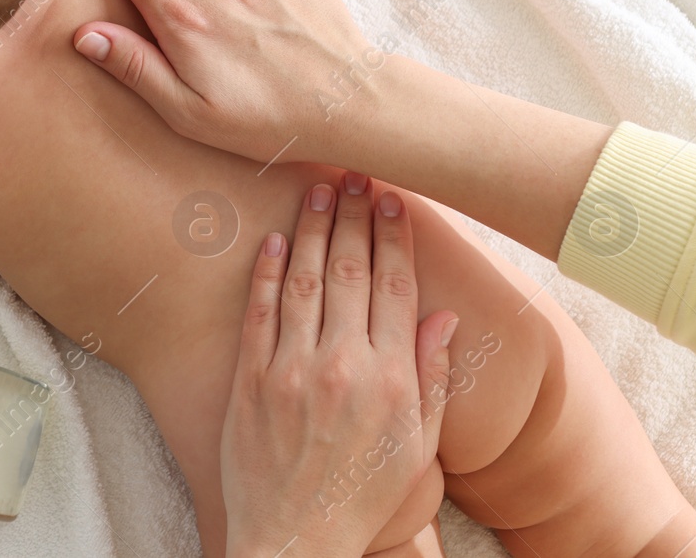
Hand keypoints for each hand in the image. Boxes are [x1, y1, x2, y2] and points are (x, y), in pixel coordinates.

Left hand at [222, 177, 455, 556]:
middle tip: (356, 174)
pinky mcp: (250, 381)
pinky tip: (270, 238)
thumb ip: (431, 378)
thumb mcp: (418, 448)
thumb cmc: (363, 497)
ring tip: (317, 188)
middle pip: (350, 271)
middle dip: (355, 216)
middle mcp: (343, 365)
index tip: (393, 198)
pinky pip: (257, 312)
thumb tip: (445, 316)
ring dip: (310, 228)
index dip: (395, 236)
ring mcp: (292, 370)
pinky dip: (264, 271)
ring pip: (302, 279)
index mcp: (391, 379)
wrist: (297, 541)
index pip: (396, 287)